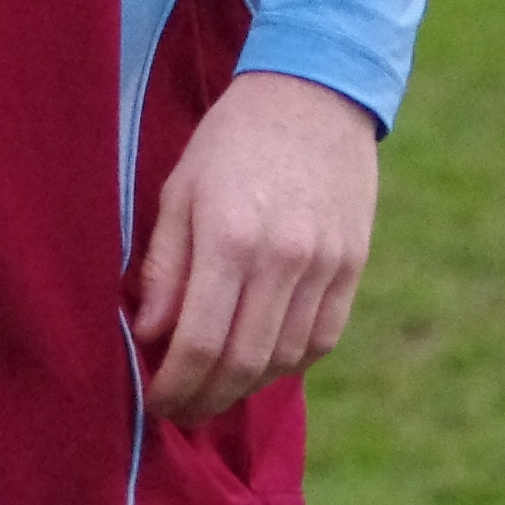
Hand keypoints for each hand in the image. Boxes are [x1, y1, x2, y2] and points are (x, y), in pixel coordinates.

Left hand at [133, 71, 377, 426]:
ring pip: (284, 360)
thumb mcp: (180, 189)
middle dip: (205, 400)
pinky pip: (321, 340)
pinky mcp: (353, 266)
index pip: (199, 342)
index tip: (154, 402)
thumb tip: (152, 336)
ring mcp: (325, 265)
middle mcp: (282, 257)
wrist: (312, 93)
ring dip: (244, 388)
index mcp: (229, 234)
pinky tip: (259, 360)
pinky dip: (288, 362)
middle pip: (243, 363)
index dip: (174, 385)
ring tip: (213, 388)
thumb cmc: (230, 140)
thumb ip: (165, 266)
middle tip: (179, 411)